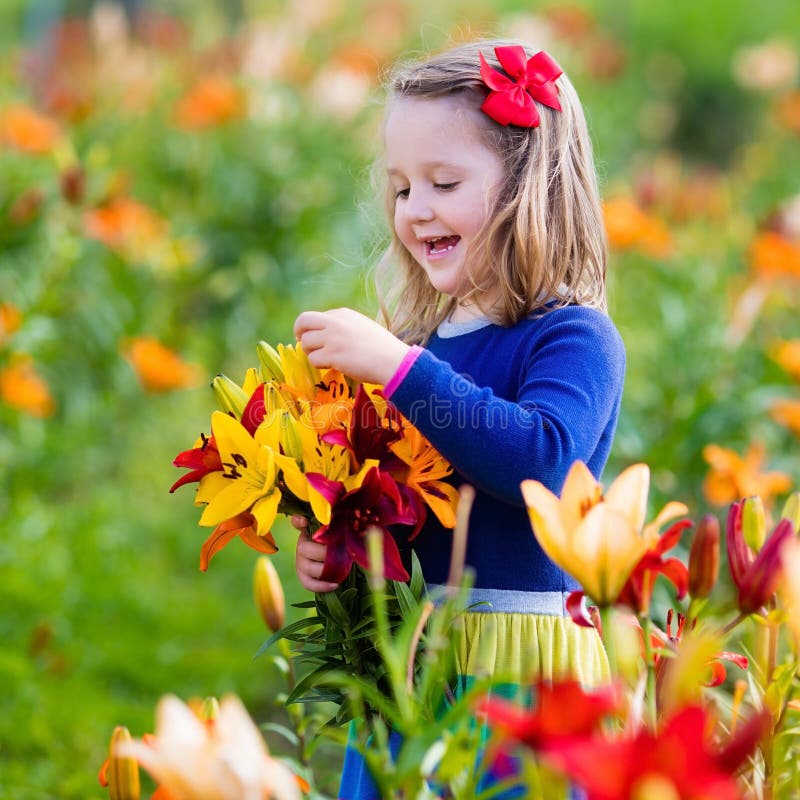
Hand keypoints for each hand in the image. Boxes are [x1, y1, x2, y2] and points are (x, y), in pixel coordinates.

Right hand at [292, 516, 339, 592]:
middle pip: (304, 549)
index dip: (299, 521)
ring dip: (325, 569)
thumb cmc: (340, 544)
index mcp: (309, 532)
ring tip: (340, 569)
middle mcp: (302, 546)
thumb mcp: (340, 532)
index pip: (298, 522)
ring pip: (308, 568)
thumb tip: (336, 520)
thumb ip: (337, 525)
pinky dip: (322, 585)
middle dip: (323, 552)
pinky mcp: (304, 577)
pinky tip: (335, 584)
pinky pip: (309, 584)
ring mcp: (301, 563)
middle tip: (338, 553)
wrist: (341, 561)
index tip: (305, 521)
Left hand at [294, 308, 410, 385]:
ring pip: (305, 342)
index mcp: (343, 314)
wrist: (393, 361)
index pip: (316, 317)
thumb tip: (326, 336)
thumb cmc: (382, 348)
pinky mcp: (332, 355)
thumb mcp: (362, 327)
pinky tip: (332, 366)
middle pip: (303, 321)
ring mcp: (333, 338)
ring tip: (326, 359)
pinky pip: (313, 359)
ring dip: (311, 353)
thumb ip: (345, 327)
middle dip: (299, 333)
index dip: (312, 329)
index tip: (316, 339)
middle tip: (305, 345)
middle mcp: (335, 322)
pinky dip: (319, 365)